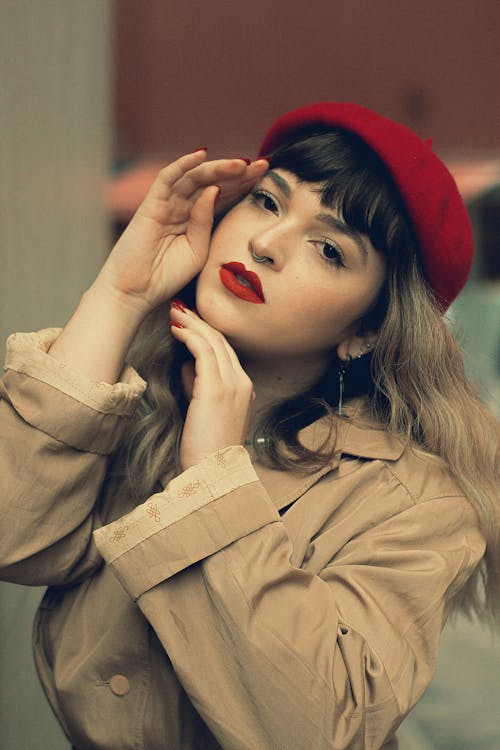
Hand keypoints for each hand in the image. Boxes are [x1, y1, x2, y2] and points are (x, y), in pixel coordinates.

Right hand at [94, 150, 268, 316]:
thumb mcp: (198, 251)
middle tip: (263, 165)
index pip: (224, 196)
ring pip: (195, 177)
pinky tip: (202, 154)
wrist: (137, 291)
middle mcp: (183, 207)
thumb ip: (207, 223)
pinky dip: (183, 164)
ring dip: (218, 168)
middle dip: (239, 173)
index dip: (245, 185)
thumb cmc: (166, 276)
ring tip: (242, 163)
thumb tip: (214, 191)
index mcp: (197, 220)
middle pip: (214, 183)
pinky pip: (167, 177)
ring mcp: (167, 204)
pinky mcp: (151, 203)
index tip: (268, 177)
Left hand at [170, 302, 253, 469]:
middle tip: (179, 306)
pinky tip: (175, 328)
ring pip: (212, 341)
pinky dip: (189, 335)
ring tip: (174, 310)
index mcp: (243, 387)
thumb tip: (187, 365)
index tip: (188, 320)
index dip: (206, 332)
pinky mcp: (215, 388)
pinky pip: (202, 351)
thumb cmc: (205, 447)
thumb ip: (199, 385)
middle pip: (220, 340)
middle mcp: (241, 381)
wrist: (212, 471)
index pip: (225, 351)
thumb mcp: (205, 410)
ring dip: (191, 322)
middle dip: (198, 321)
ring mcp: (231, 384)